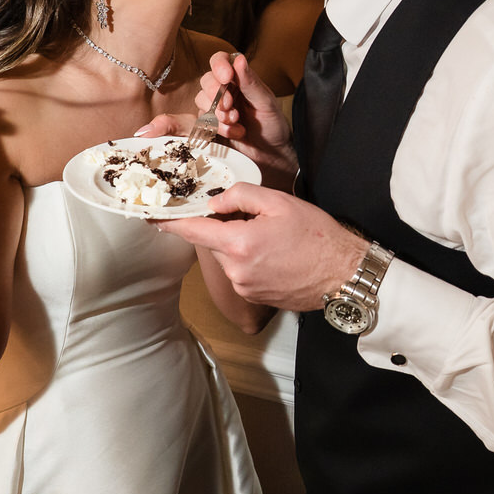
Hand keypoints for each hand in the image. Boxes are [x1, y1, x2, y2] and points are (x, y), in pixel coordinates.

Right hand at [140, 52, 297, 188]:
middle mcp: (225, 90)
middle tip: (230, 108)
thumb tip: (239, 59)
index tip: (227, 78)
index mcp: (239, 78)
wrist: (272, 156)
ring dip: (217, 114)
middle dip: (216, 94)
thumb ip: (251, 82)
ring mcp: (215, 109)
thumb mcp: (266, 103)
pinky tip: (234, 133)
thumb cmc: (273, 126)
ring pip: (201, 101)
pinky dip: (216, 128)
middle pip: (206, 81)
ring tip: (236, 122)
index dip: (219, 66)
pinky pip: (200, 122)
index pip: (220, 60)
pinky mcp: (209, 127)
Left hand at [159, 183, 366, 310]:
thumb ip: (242, 195)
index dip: (169, 222)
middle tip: (255, 217)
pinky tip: (278, 254)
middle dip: (226, 228)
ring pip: (230, 257)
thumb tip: (217, 201)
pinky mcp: (255, 297)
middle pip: (215, 242)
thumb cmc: (317, 236)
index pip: (192, 231)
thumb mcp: (280, 202)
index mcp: (238, 243)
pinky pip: (242, 272)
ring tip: (274, 238)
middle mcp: (236, 270)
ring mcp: (245, 287)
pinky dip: (252, 259)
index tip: (150, 216)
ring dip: (242, 244)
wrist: (344, 274)